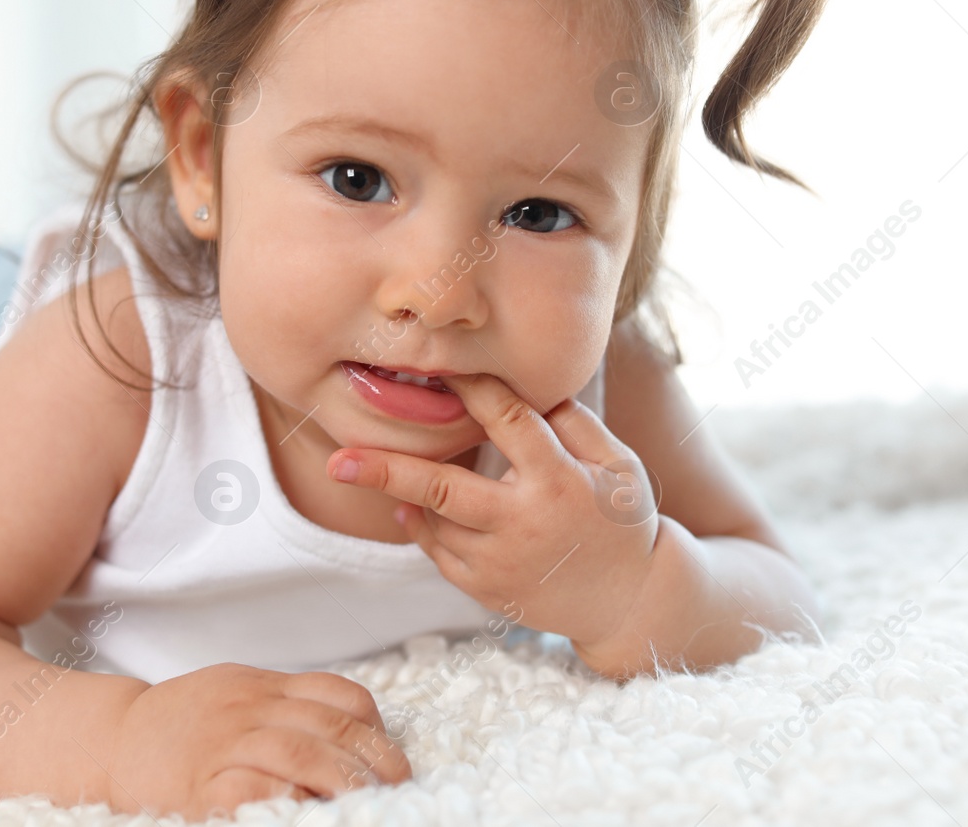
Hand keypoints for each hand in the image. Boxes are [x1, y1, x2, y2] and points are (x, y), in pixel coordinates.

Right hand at [106, 663, 409, 817]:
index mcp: (262, 687)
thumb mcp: (235, 694)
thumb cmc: (178, 726)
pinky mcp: (201, 786)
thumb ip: (284, 706)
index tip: (391, 757)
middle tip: (398, 786)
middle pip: (330, 726)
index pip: (338, 694)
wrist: (108, 740)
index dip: (375, 727)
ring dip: (343, 780)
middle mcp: (248, 710)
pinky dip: (286, 801)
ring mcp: (225, 745)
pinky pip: (253, 789)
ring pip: (300, 754)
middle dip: (374, 759)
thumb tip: (349, 729)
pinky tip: (305, 812)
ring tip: (367, 803)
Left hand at [326, 373, 659, 648]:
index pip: (507, 421)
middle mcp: (523, 524)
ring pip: (435, 520)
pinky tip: (411, 510)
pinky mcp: (486, 590)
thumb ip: (578, 423)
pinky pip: (438, 553)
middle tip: (339, 460)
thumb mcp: (620, 466)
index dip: (473, 388)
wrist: (628, 602)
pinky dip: (420, 528)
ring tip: (382, 470)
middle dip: (388, 472)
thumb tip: (533, 387)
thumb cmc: (621, 521)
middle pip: (443, 489)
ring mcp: (500, 563)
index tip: (441, 366)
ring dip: (410, 494)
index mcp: (558, 481)